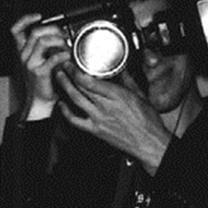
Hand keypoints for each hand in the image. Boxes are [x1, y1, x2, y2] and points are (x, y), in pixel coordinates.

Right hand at [11, 12, 71, 119]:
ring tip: (65, 46)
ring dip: (58, 40)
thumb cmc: (42, 81)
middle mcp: (24, 56)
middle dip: (52, 30)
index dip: (26, 20)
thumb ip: (44, 46)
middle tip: (62, 35)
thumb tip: (58, 34)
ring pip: (43, 41)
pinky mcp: (39, 72)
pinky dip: (63, 54)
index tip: (38, 17)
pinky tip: (67, 56)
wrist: (40, 100)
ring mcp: (30, 64)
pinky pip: (52, 57)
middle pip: (35, 32)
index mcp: (22, 51)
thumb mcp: (38, 60)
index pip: (16, 30)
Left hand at [53, 66, 172, 170]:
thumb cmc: (148, 122)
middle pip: (81, 88)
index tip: (73, 64)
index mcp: (118, 96)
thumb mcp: (141, 96)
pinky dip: (65, 111)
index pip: (91, 82)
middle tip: (63, 67)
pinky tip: (61, 104)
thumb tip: (123, 71)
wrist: (148, 142)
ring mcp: (98, 119)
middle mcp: (106, 107)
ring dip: (65, 88)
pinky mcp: (95, 130)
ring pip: (76, 100)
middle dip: (69, 75)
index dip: (77, 72)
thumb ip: (129, 82)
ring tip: (60, 78)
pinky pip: (75, 120)